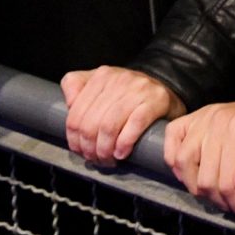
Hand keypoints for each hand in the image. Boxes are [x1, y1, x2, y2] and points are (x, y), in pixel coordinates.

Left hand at [59, 65, 182, 165]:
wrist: (166, 84)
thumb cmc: (129, 92)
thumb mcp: (101, 83)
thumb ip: (78, 87)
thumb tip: (68, 104)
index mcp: (101, 76)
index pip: (76, 114)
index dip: (74, 140)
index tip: (80, 151)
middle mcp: (118, 79)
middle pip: (91, 124)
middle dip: (90, 148)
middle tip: (95, 159)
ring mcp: (138, 89)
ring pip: (109, 127)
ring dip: (105, 150)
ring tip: (107, 159)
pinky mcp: (156, 100)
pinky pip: (134, 125)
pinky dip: (124, 143)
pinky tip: (122, 153)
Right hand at [165, 88, 234, 215]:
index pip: (227, 181)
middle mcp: (217, 120)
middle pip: (204, 178)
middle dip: (220, 200)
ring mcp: (203, 117)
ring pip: (182, 163)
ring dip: (196, 185)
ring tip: (217, 192)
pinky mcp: (195, 117)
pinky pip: (172, 139)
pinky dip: (175, 160)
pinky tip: (193, 171)